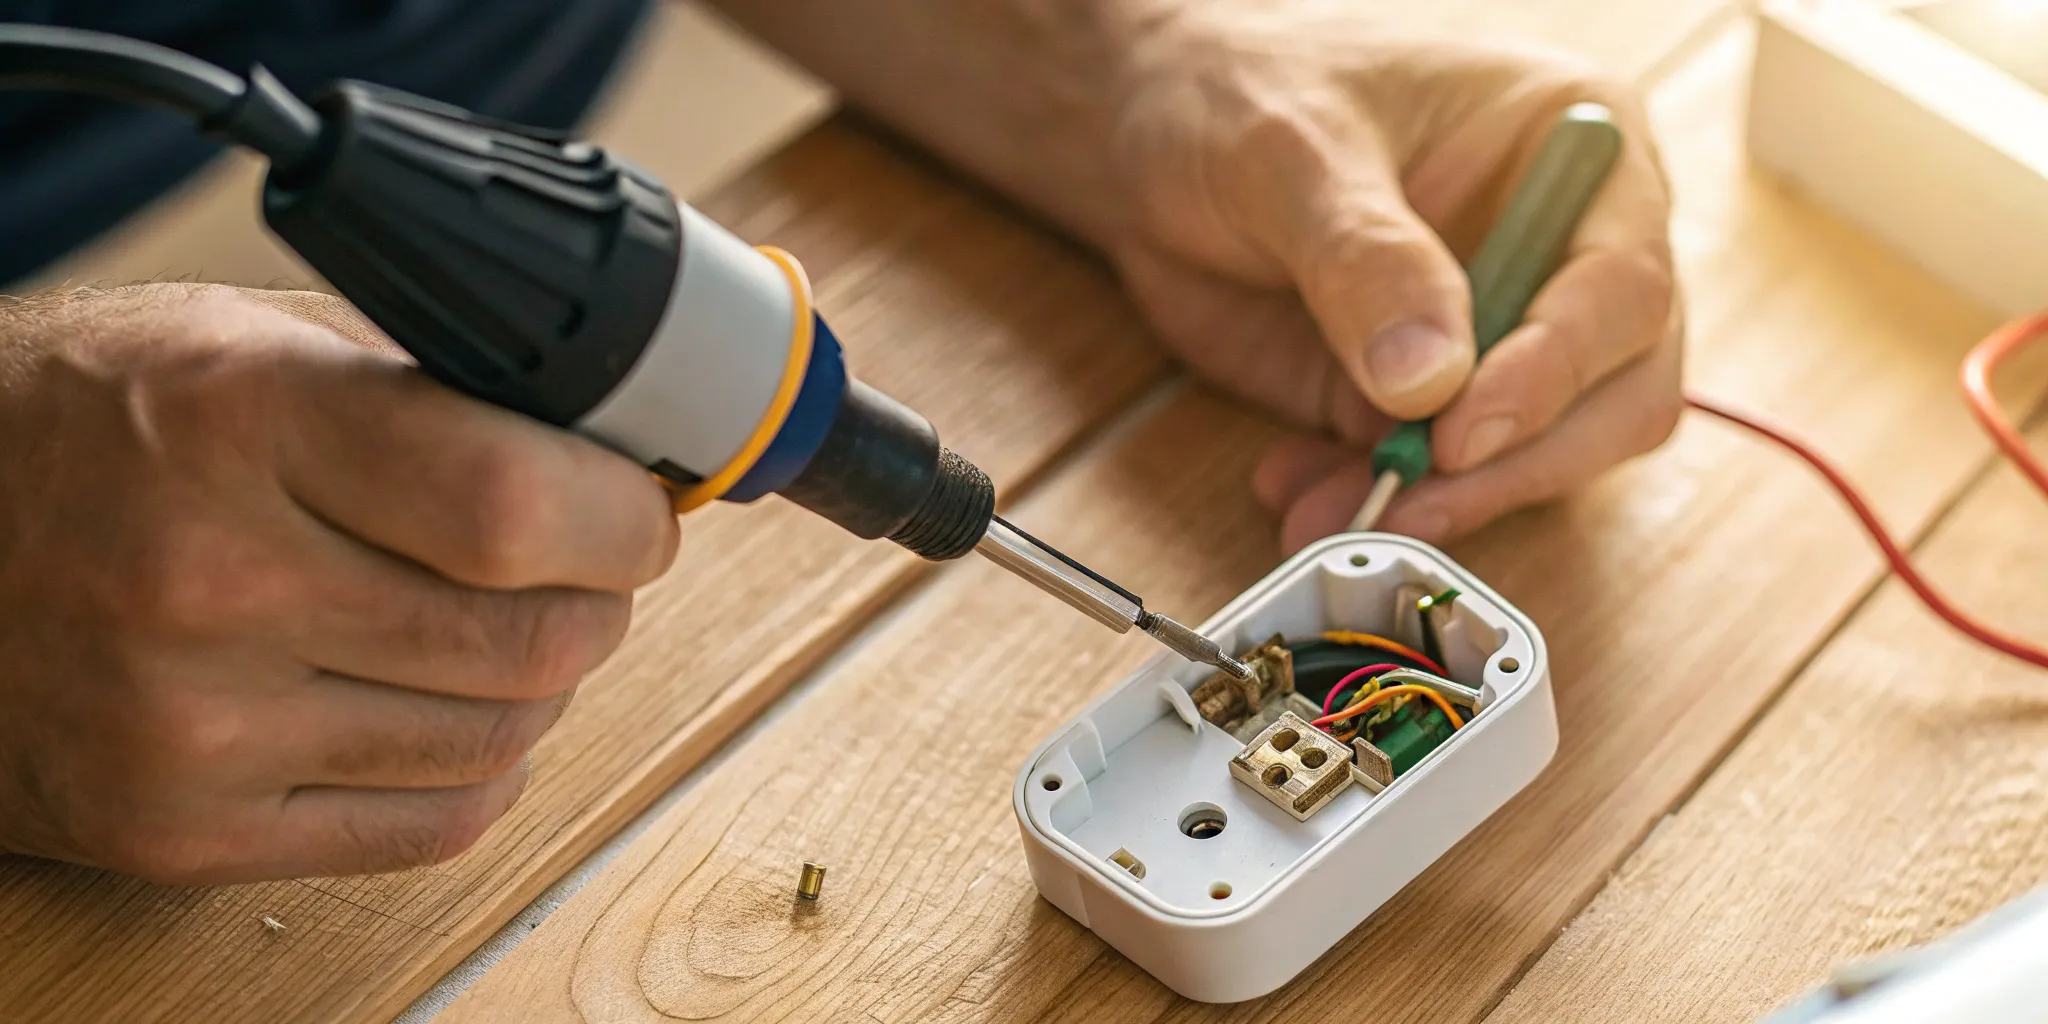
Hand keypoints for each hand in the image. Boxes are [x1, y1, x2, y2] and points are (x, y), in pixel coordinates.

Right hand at [0, 285, 677, 883]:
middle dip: (598, 597)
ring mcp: (192, 731)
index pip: (513, 507)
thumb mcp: (247, 340)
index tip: (635, 506)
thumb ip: (429, 388)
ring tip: (493, 620)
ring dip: (541, 680)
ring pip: (501, 738)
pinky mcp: (183, 836)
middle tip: (580, 561)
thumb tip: (616, 449)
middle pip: (530, 638)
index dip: (618, 516)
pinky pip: (435, 825)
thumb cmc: (88, 422)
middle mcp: (207, 584)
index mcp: (235, 423)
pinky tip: (438, 701)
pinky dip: (478, 763)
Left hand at [1101, 7, 1682, 548]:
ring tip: (1328, 511)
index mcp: (1572, 143)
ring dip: (1441, 502)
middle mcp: (1563, 245)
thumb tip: (1432, 382)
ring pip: (1539, 454)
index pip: (1621, 283)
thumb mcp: (1290, 153)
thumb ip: (1363, 257)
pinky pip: (1439, 479)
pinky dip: (1376, 500)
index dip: (1557, 370)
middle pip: (1616, 391)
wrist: (1147, 133)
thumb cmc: (1237, 91)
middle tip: (1413, 499)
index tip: (1463, 432)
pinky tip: (1301, 493)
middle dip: (1518, 464)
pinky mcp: (1429, 395)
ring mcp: (1500, 330)